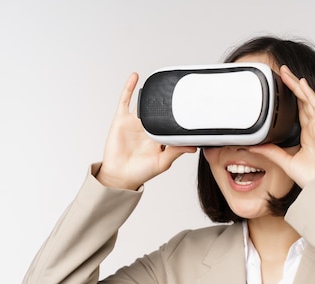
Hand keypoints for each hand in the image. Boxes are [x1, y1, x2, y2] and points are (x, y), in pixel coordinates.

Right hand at [96, 73, 196, 189]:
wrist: (120, 175)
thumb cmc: (141, 172)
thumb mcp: (163, 162)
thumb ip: (176, 151)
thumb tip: (194, 146)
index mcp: (160, 137)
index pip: (171, 123)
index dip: (179, 116)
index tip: (191, 107)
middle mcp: (148, 128)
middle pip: (159, 111)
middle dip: (167, 101)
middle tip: (178, 88)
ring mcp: (134, 123)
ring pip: (144, 104)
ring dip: (150, 93)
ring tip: (160, 82)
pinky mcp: (122, 119)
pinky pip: (125, 100)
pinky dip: (130, 88)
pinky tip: (136, 77)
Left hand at [249, 65, 314, 187]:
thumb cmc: (311, 177)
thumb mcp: (284, 161)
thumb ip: (270, 151)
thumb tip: (253, 145)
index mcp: (307, 134)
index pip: (298, 109)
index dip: (291, 96)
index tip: (280, 86)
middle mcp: (314, 127)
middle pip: (303, 100)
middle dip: (292, 84)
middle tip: (281, 71)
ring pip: (308, 99)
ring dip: (297, 84)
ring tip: (286, 72)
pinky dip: (308, 93)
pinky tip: (301, 83)